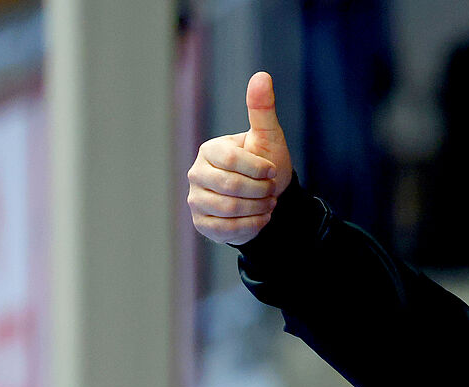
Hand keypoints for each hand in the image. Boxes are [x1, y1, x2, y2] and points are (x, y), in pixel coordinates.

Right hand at [186, 71, 292, 245]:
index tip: (272, 171)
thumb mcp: (268, 138)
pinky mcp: (202, 223)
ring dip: (259, 208)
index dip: (259, 169)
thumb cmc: (267, 165)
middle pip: (232, 187)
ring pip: (231, 209)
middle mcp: (197, 173)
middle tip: (271, 190)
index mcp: (210, 150)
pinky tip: (260, 217)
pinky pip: (228, 229)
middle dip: (262, 191)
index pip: (232, 160)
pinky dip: (253, 225)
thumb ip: (262, 109)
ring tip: (267, 202)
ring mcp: (196, 199)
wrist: (269, 200)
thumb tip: (262, 75)